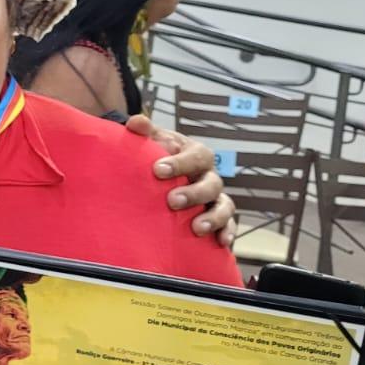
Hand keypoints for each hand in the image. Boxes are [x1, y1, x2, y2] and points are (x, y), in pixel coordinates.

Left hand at [126, 115, 237, 245]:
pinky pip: (229, 225)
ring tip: (196, 228)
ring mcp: (215, 198)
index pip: (196, 156)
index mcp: (196, 155)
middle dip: (193, 193)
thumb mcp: (153, 142)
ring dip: (213, 217)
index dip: (180, 163)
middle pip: (211, 183)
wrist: (162, 175)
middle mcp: (209, 176)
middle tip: (172, 201)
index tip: (158, 170)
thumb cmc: (159, 156)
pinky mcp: (218, 218)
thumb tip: (136, 122)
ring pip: (224, 206)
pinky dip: (227, 232)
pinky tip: (221, 242)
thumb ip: (145, 133)